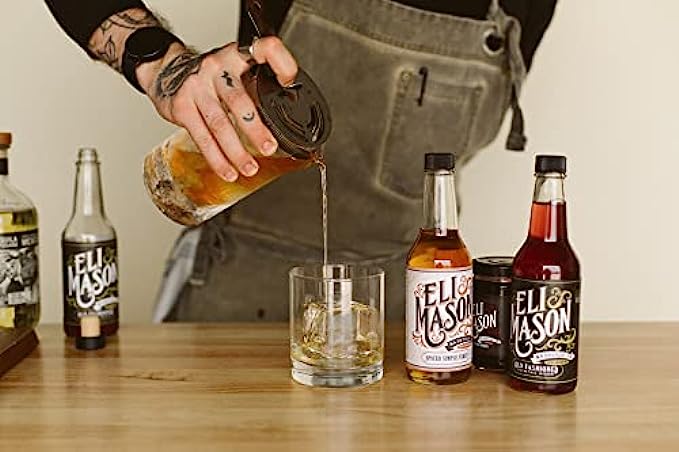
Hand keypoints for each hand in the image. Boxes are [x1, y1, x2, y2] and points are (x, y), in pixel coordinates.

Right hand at [137, 38, 297, 180]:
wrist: (166, 72)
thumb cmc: (210, 77)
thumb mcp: (235, 69)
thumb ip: (257, 85)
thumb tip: (288, 113)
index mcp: (236, 56)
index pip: (263, 49)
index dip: (279, 62)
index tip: (289, 82)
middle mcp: (216, 67)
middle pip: (239, 101)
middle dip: (255, 129)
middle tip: (269, 148)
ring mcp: (197, 86)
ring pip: (220, 124)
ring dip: (237, 152)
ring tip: (250, 168)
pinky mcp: (182, 106)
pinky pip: (202, 138)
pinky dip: (217, 159)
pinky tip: (228, 171)